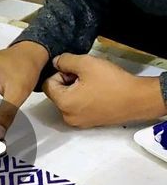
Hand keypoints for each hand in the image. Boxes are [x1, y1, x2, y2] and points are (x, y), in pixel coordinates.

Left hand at [43, 53, 165, 127]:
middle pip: (56, 93)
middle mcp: (67, 116)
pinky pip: (77, 107)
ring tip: (92, 83)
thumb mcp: (86, 63)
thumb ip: (65, 60)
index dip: (59, 72)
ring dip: (75, 89)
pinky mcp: (88, 123)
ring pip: (67, 100)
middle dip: (67, 81)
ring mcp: (78, 122)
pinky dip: (82, 98)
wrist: (137, 100)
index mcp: (64, 103)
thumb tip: (55, 62)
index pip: (47, 84)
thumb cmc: (112, 83)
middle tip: (85, 75)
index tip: (75, 70)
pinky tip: (96, 91)